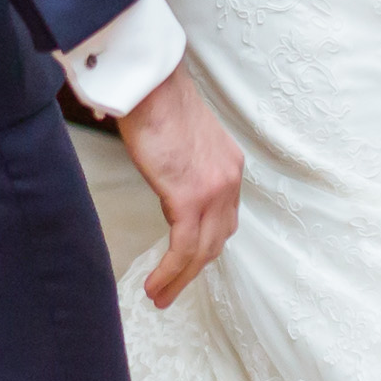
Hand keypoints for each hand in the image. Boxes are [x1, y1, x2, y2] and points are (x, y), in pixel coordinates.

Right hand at [113, 61, 242, 309]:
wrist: (150, 84)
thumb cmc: (155, 101)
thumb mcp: (181, 139)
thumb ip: (182, 163)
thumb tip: (163, 173)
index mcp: (229, 165)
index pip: (224, 218)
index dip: (205, 245)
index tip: (187, 262)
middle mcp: (229, 180)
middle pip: (217, 240)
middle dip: (194, 270)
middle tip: (172, 290)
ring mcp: (214, 190)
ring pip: (202, 251)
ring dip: (180, 280)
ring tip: (159, 296)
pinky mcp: (190, 198)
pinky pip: (182, 248)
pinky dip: (170, 272)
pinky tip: (154, 286)